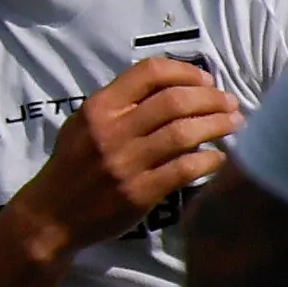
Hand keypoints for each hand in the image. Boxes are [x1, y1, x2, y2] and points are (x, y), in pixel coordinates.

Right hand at [8, 57, 240, 262]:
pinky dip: (209, 161)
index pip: (149, 72)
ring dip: (217, 125)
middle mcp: (111, 131)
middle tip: (231, 103)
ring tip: (235, 124)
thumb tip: (179, 87)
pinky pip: (184, 169)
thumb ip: (123, 104)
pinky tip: (219, 158)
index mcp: (99, 107)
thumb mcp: (85, 124)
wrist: (53, 214)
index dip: (186, 72)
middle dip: (212, 98)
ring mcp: (125, 162)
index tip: (207, 81)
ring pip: (184, 133)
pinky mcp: (138, 192)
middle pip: (175, 101)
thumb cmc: (76, 164)